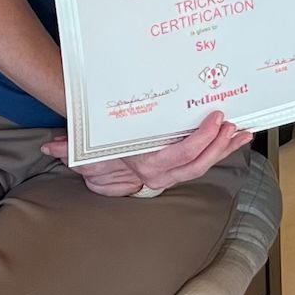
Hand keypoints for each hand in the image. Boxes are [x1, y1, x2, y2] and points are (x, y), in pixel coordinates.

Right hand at [44, 112, 250, 195]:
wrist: (98, 172)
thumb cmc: (96, 157)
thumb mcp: (83, 154)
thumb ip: (69, 149)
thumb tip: (51, 146)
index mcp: (145, 167)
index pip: (179, 157)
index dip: (200, 140)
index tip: (215, 121)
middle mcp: (161, 174)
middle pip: (198, 163)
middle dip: (219, 144)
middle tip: (235, 124)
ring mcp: (170, 173)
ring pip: (204, 164)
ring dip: (225, 149)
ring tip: (243, 133)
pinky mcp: (178, 168)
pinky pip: (203, 162)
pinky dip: (221, 151)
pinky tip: (235, 139)